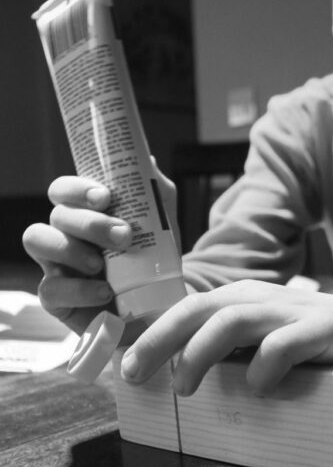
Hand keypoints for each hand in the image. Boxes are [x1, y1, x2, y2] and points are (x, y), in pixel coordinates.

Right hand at [22, 160, 177, 334]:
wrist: (158, 306)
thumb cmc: (152, 260)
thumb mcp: (161, 224)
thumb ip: (155, 193)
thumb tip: (146, 160)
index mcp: (85, 213)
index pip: (64, 190)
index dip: (77, 188)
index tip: (105, 197)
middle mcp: (65, 235)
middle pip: (57, 214)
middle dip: (89, 222)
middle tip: (123, 235)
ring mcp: (56, 265)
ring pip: (37, 240)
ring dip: (71, 248)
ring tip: (102, 264)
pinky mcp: (57, 299)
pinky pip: (50, 289)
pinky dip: (79, 289)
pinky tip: (105, 292)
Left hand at [120, 280, 332, 396]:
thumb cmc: (311, 338)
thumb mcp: (266, 335)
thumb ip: (230, 345)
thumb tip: (176, 369)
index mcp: (246, 297)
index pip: (190, 306)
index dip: (153, 332)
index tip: (125, 365)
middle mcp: (266, 297)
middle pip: (204, 308)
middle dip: (162, 338)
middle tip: (137, 375)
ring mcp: (296, 310)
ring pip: (237, 319)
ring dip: (202, 352)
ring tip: (185, 387)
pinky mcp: (327, 328)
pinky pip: (287, 342)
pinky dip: (264, 366)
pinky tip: (258, 388)